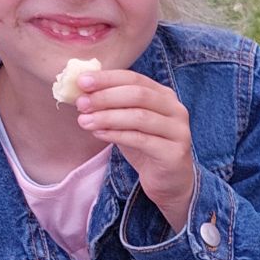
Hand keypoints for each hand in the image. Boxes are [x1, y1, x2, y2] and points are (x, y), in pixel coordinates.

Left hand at [75, 71, 196, 226]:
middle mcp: (176, 110)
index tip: (81, 82)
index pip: (134, 78)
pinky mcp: (174, 153)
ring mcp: (178, 131)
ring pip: (139, 117)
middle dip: (105, 97)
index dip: (107, 79)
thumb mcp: (128, 121)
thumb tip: (81, 92)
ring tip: (84, 121)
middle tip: (81, 104)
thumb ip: (113, 106)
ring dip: (107, 117)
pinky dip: (116, 135)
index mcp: (164, 95)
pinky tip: (99, 134)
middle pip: (138, 95)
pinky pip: (141, 140)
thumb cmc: (145, 147)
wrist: (168, 181)